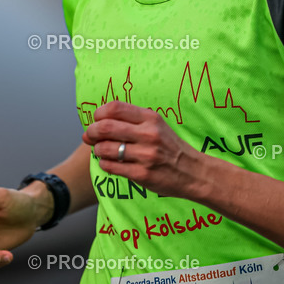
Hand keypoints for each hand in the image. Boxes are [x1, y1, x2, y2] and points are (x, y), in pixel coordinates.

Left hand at [82, 101, 201, 198]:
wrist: (193, 172)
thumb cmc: (170, 147)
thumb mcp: (156, 125)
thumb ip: (130, 121)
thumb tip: (94, 124)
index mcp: (151, 118)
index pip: (114, 108)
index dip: (99, 114)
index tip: (97, 120)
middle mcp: (148, 135)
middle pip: (106, 127)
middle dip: (92, 132)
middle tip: (90, 136)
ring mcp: (145, 155)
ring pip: (105, 148)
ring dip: (97, 149)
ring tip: (101, 151)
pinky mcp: (142, 175)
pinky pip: (111, 167)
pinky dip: (104, 164)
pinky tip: (109, 163)